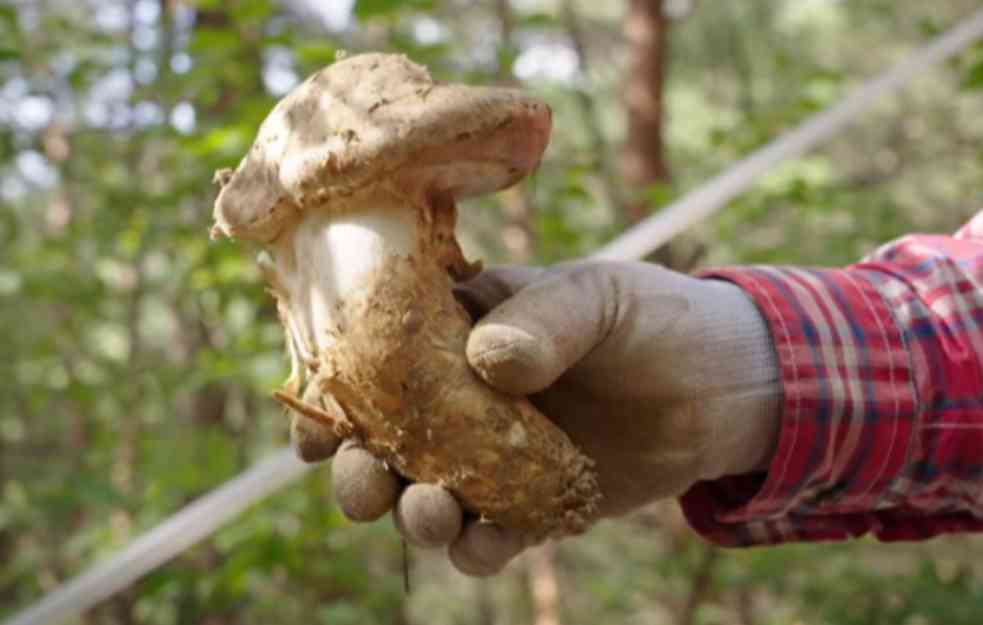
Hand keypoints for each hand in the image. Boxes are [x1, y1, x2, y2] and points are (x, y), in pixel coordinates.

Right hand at [290, 261, 781, 574]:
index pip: (378, 358)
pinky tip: (485, 542)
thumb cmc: (655, 319)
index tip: (319, 422)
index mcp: (461, 330)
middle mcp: (464, 397)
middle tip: (364, 481)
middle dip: (360, 466)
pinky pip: (488, 536)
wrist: (725, 384)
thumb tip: (487, 359)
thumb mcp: (601, 297)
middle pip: (386, 438)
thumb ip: (547, 320)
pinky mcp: (533, 505)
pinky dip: (476, 547)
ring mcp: (495, 455)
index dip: (338, 390)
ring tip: (431, 510)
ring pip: (425, 493)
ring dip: (412, 512)